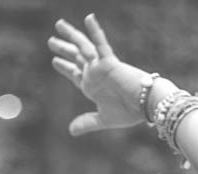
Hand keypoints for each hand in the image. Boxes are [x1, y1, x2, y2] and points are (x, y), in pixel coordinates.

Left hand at [48, 14, 149, 135]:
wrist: (146, 106)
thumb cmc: (129, 112)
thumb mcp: (102, 119)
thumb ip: (87, 123)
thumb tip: (71, 131)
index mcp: (92, 87)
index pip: (75, 73)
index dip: (65, 66)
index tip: (55, 61)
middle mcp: (95, 74)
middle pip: (75, 57)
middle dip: (63, 48)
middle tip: (51, 41)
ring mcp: (101, 67)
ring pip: (82, 47)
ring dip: (71, 36)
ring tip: (59, 25)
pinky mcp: (110, 62)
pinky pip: (101, 44)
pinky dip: (95, 31)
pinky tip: (88, 18)